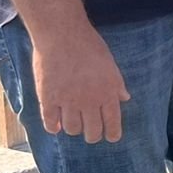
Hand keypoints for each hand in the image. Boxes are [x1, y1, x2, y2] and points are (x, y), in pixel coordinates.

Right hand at [34, 27, 130, 143]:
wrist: (62, 35)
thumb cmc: (89, 46)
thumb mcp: (110, 64)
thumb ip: (117, 84)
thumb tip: (125, 98)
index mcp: (107, 93)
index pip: (113, 123)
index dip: (112, 134)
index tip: (111, 137)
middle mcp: (89, 101)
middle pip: (92, 131)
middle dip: (93, 135)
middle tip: (90, 132)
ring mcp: (67, 101)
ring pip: (72, 129)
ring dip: (73, 129)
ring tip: (73, 123)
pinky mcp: (48, 98)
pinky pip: (50, 122)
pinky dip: (53, 127)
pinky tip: (55, 125)